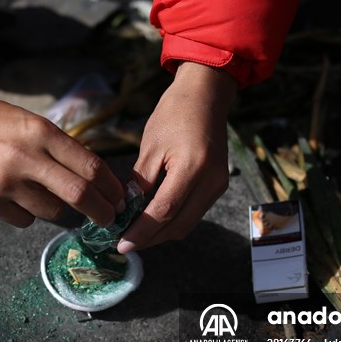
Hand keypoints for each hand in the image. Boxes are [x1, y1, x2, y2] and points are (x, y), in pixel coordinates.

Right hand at [0, 67, 124, 227]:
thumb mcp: (31, 124)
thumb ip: (60, 149)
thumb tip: (96, 182)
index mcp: (41, 132)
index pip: (90, 166)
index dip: (111, 187)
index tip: (119, 198)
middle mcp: (25, 157)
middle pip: (79, 194)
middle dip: (102, 211)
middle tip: (110, 218)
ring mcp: (5, 181)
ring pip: (52, 211)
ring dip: (61, 210)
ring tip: (51, 198)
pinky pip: (25, 220)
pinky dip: (30, 214)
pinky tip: (19, 198)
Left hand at [117, 62, 235, 252]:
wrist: (206, 97)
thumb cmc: (174, 114)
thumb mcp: (151, 146)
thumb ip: (140, 182)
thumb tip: (127, 212)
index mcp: (192, 166)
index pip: (164, 211)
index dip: (142, 231)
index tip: (121, 243)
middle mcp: (211, 181)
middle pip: (179, 225)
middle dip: (151, 239)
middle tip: (125, 244)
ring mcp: (218, 185)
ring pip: (187, 223)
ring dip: (162, 232)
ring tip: (135, 234)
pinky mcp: (218, 186)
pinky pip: (194, 213)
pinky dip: (173, 220)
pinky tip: (153, 220)